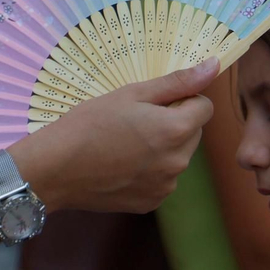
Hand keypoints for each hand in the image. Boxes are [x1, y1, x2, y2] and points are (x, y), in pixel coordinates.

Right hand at [10, 57, 217, 213]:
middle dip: (173, 122)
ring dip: (162, 147)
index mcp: (176, 130)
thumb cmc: (90, 123)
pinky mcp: (150, 203)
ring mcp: (165, 186)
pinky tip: (120, 163)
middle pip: (192, 132)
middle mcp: (177, 162)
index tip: (153, 101)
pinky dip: (149, 170)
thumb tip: (213, 65)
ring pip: (177, 156)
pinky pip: (161, 179)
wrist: (56, 168)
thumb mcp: (132, 93)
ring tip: (123, 142)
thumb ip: (177, 82)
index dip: (182, 99)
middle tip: (134, 119)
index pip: (204, 107)